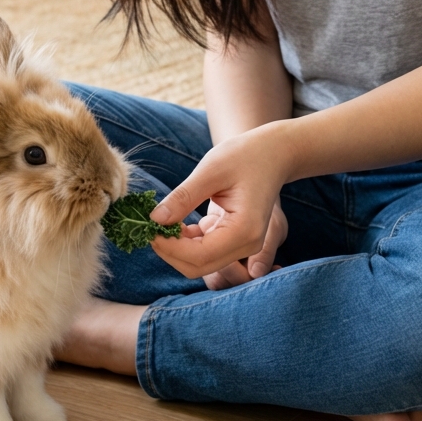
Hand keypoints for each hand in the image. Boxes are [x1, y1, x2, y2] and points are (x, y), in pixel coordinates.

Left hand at [149, 124, 290, 278]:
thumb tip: (154, 219)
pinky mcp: (233, 240)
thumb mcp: (210, 170)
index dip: (169, 247)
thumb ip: (183, 197)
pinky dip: (185, 242)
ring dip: (175, 247)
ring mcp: (242, 246)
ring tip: (160, 221)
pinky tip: (175, 222)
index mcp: (245, 230)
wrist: (272, 154)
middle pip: (198, 266)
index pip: (200, 256)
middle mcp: (247, 246)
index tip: (149, 227)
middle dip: (170, 251)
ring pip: (199, 262)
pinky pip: (204, 251)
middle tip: (150, 226)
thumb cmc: (245, 156)